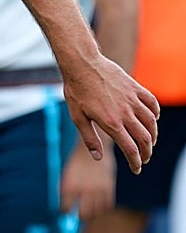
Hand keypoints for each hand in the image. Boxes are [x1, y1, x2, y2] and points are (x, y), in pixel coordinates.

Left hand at [61, 52, 158, 173]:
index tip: (136, 169)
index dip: (136, 163)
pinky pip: (152, 104)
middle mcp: (125, 113)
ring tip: (148, 142)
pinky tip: (152, 119)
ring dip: (153, 136)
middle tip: (143, 158)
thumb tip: (98, 157)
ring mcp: (132, 100)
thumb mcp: (77, 117)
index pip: (131, 150)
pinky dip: (155, 114)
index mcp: (111, 123)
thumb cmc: (76, 90)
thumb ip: (90, 138)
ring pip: (152, 123)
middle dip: (147, 153)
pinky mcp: (135, 88)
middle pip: (145, 140)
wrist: (81, 63)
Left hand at [61, 142, 114, 219]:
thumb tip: (64, 208)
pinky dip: (102, 208)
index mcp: (69, 185)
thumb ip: (65, 190)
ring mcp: (97, 190)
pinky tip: (99, 205)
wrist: (93, 149)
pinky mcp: (108, 188)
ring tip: (89, 212)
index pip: (66, 208)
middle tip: (79, 216)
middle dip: (80, 217)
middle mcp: (83, 189)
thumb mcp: (67, 175)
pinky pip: (106, 206)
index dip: (65, 211)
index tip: (66, 212)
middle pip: (83, 214)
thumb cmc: (77, 163)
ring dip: (92, 214)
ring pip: (96, 212)